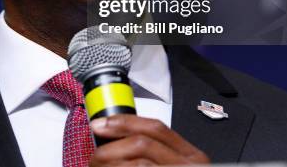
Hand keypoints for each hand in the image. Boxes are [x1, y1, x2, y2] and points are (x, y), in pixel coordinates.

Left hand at [89, 114, 209, 165]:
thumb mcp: (168, 165)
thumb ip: (153, 154)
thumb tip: (116, 135)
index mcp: (191, 156)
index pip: (155, 128)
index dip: (124, 123)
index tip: (100, 125)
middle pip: (143, 143)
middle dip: (112, 148)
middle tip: (95, 158)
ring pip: (139, 163)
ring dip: (112, 164)